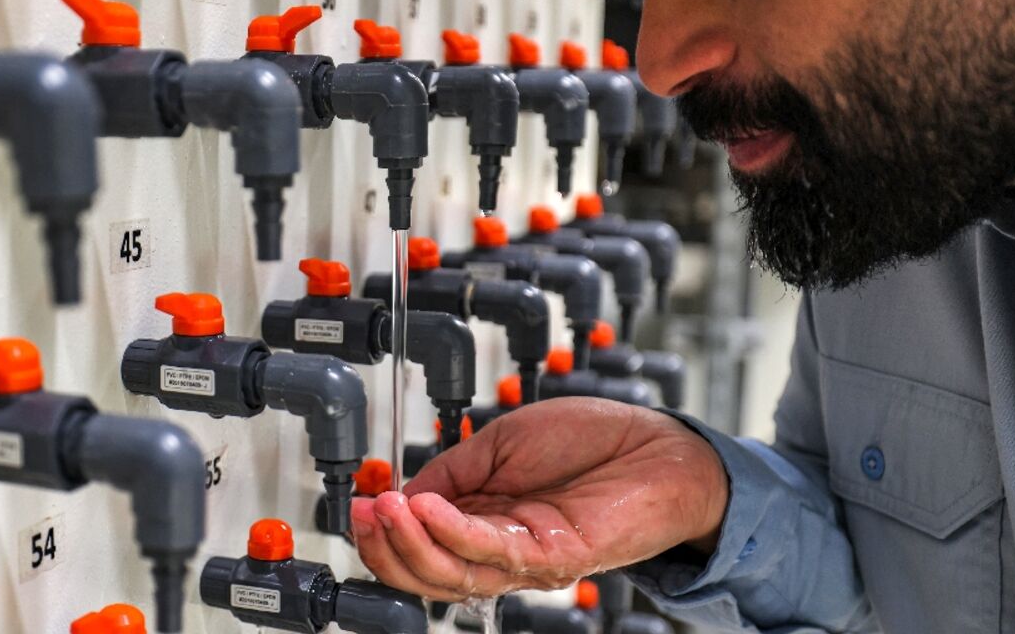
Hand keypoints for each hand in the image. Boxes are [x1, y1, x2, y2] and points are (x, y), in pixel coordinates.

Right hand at [351, 397, 727, 600]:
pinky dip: (449, 531)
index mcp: (485, 521)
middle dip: (385, 547)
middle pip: (428, 572)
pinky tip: (425, 508)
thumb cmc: (591, 440)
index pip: (422, 544)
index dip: (384, 530)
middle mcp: (501, 548)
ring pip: (452, 573)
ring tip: (383, 510)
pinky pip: (490, 553)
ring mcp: (527, 558)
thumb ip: (454, 469)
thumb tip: (403, 492)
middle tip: (360, 514)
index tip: (357, 503)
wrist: (657, 444)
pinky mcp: (554, 557)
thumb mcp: (501, 443)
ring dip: (408, 543)